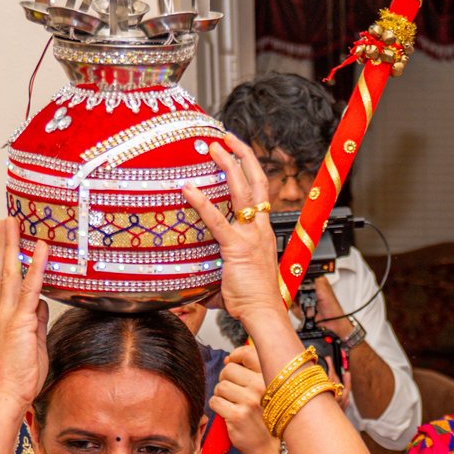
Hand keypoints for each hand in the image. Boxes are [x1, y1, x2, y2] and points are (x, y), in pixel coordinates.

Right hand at [0, 217, 51, 409]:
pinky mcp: (18, 322)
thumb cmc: (18, 377)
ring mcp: (6, 316)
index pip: (1, 282)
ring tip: (15, 222)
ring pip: (9, 273)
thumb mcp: (32, 344)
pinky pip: (30, 288)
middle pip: (0, 270)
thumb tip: (42, 302)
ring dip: (13, 245)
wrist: (6, 395)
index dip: (3, 259)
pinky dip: (36, 266)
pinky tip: (40, 249)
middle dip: (3, 243)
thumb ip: (35, 321)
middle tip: (5, 220)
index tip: (5, 240)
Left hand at [182, 135, 290, 331]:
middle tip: (225, 139)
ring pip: (243, 190)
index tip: (237, 156)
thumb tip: (193, 281)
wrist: (264, 313)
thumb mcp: (233, 279)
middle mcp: (260, 229)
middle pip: (257, 182)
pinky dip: (202, 202)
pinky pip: (217, 219)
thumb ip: (215, 273)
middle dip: (241, 156)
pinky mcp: (236, 246)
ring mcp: (250, 235)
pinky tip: (188, 188)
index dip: (249, 171)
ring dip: (228, 165)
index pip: (259, 193)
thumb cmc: (252, 300)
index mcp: (263, 233)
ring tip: (214, 146)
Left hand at [210, 344, 275, 453]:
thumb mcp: (266, 391)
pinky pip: (215, 401)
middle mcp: (261, 387)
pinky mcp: (237, 416)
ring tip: (232, 404)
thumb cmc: (266, 418)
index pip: (247, 354)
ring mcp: (249, 401)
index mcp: (270, 378)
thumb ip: (251, 372)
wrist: (269, 448)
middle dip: (226, 380)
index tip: (232, 364)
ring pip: (220, 386)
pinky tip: (228, 413)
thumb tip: (228, 359)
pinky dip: (217, 407)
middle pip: (229, 370)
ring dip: (221, 395)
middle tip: (232, 392)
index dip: (235, 357)